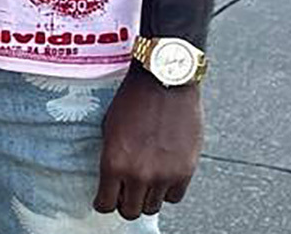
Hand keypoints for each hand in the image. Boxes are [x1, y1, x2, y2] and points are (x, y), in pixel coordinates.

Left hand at [94, 64, 203, 219]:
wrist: (164, 79)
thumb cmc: (134, 96)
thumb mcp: (110, 126)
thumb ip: (112, 156)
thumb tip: (112, 177)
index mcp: (114, 162)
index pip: (105, 204)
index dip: (104, 202)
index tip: (106, 197)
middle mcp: (138, 174)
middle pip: (130, 211)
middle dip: (126, 202)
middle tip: (127, 189)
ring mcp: (164, 175)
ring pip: (152, 207)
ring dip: (147, 195)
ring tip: (147, 178)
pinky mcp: (185, 171)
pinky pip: (175, 197)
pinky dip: (168, 190)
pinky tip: (164, 174)